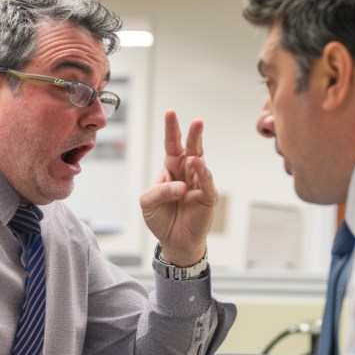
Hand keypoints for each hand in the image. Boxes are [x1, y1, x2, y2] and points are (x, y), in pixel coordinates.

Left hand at [140, 110, 217, 264]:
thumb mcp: (148, 203)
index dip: (172, 130)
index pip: (172, 146)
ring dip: (198, 149)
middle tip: (196, 120)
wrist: (174, 242)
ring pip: (200, 162)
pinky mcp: (207, 197)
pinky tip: (197, 163)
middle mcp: (186, 173)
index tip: (170, 112)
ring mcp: (198, 184)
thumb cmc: (161, 220)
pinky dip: (202, 172)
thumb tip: (180, 187)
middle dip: (193, 134)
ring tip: (196, 138)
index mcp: (171, 170)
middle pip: (190, 149)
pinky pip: (206, 182)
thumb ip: (158, 191)